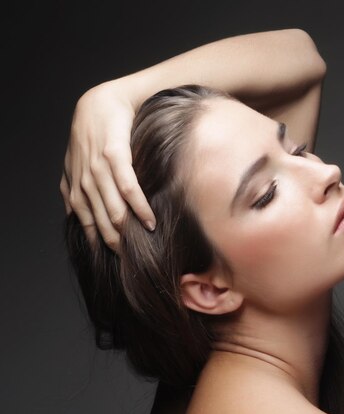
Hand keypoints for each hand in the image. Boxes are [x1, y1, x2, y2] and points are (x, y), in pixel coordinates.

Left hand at [60, 80, 155, 252]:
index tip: (120, 261)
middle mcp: (83, 182)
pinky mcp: (113, 155)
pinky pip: (127, 189)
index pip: (89, 226)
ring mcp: (97, 168)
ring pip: (114, 210)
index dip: (103, 246)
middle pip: (102, 224)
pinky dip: (139, 208)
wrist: (103, 101)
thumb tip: (74, 215)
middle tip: (137, 261)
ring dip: (130, 231)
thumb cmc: (94, 136)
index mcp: (75, 188)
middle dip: (119, 245)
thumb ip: (74, 189)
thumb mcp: (77, 164)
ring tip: (146, 245)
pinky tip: (150, 222)